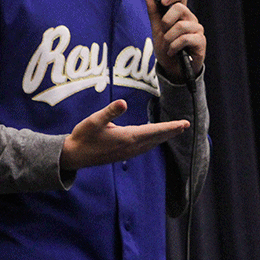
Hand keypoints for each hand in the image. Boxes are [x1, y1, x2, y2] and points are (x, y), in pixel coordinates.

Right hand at [59, 99, 188, 170]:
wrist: (74, 156)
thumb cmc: (83, 136)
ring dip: (163, 136)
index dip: (169, 127)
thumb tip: (123, 103)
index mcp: (126, 138)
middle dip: (171, 131)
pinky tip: (154, 138)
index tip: (183, 124)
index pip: (153, 131)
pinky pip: (144, 147)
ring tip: (174, 130)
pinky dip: (153, 141)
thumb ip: (110, 112)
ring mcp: (127, 152)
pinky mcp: (123, 153)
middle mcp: (130, 147)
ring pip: (151, 143)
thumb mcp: (94, 120)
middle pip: (156, 138)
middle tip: (185, 125)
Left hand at [145, 0, 205, 81]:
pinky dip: (174, 46)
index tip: (163, 2)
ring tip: (168, 46)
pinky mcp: (200, 41)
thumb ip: (154, 14)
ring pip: (181, 26)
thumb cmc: (167, 49)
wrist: (173, 69)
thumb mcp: (156, 31)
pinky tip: (172, 52)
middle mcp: (190, 19)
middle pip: (180, 8)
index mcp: (180, 14)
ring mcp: (197, 30)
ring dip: (169, 38)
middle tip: (164, 32)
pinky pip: (185, 38)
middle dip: (166, 21)